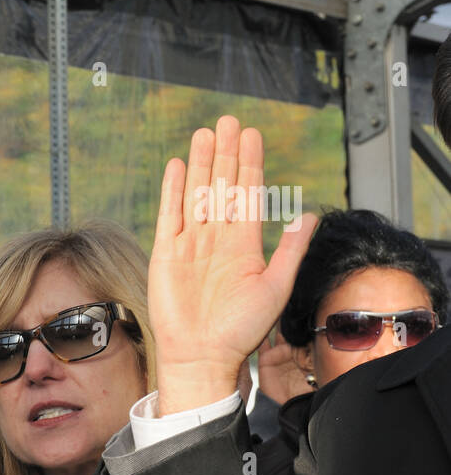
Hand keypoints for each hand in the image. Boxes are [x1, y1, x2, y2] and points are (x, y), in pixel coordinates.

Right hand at [149, 115, 317, 413]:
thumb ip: (290, 250)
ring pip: (197, 194)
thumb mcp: (276, 287)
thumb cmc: (240, 330)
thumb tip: (309, 215)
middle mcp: (217, 239)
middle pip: (222, 186)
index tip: (253, 135)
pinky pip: (170, 214)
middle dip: (227, 153)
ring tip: (205, 133)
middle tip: (230, 120)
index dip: (251, 163)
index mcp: (244, 245)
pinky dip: (174, 190)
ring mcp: (190, 244)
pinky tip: (179, 166)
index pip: (249, 194)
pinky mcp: (166, 253)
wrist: (201, 354)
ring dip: (202, 163)